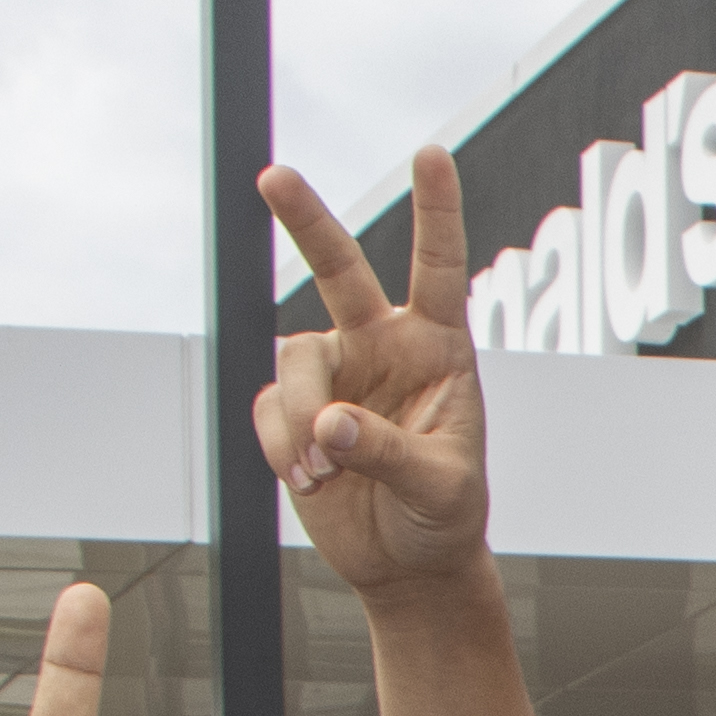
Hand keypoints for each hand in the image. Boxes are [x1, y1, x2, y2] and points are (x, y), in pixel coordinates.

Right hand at [256, 149, 491, 598]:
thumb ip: (389, 451)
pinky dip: (281, 445)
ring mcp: (335, 374)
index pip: (438, 267)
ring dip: (300, 417)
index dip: (435, 211)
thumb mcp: (441, 487)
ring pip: (293, 360)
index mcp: (440, 347)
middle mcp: (383, 346)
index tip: (430, 153)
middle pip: (339, 268)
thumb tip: (328, 423)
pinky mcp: (294, 410)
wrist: (408, 562)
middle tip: (272, 175)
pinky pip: (269, 409)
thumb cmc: (445, 517)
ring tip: (323, 471)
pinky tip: (310, 478)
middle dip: (305, 220)